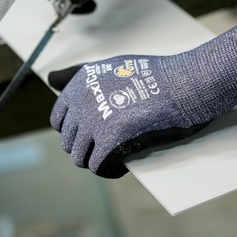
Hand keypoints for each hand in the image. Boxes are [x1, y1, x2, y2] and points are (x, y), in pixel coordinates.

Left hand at [48, 23, 236, 177]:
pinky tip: (123, 165)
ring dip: (97, 160)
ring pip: (81, 158)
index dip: (75, 132)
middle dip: (87, 147)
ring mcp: (95, 121)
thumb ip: (78, 74)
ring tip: (116, 156)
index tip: (93, 134)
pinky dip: (110, 170)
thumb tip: (50, 79)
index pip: (58, 121)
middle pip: (69, 142)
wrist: (185, 83)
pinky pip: (99, 167)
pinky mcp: (112, 139)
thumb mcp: (110, 66)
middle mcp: (81, 102)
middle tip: (111, 146)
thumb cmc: (154, 75)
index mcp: (79, 85)